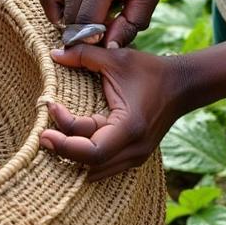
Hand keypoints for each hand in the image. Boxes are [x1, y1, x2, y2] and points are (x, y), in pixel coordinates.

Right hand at [40, 0, 161, 47]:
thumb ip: (130, 24)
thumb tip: (108, 48)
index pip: (88, 22)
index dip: (96, 39)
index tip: (108, 39)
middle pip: (73, 23)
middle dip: (88, 35)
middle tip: (106, 30)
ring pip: (61, 16)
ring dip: (76, 26)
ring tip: (95, 20)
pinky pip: (48, 1)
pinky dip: (57, 14)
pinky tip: (75, 15)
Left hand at [40, 45, 182, 179]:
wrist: (182, 86)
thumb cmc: (151, 71)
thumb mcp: (117, 58)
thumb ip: (84, 55)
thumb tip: (54, 54)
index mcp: (130, 128)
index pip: (90, 151)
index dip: (64, 140)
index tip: (50, 113)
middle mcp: (134, 150)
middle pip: (89, 164)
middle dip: (64, 149)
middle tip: (42, 133)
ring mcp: (135, 157)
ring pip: (95, 169)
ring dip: (73, 155)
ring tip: (54, 136)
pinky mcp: (133, 156)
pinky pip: (103, 164)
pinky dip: (85, 155)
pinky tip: (70, 141)